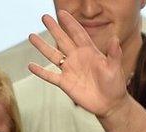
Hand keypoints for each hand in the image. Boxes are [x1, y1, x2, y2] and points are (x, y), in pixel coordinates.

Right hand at [29, 10, 145, 131]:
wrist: (110, 104)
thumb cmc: (115, 85)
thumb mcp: (115, 68)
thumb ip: (114, 54)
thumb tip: (115, 38)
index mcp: (90, 52)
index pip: (78, 34)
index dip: (70, 23)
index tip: (62, 12)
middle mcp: (78, 58)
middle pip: (63, 40)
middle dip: (54, 29)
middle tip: (45, 17)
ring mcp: (70, 70)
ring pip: (53, 55)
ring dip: (42, 46)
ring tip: (31, 36)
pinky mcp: (65, 83)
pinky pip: (50, 76)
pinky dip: (40, 71)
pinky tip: (30, 65)